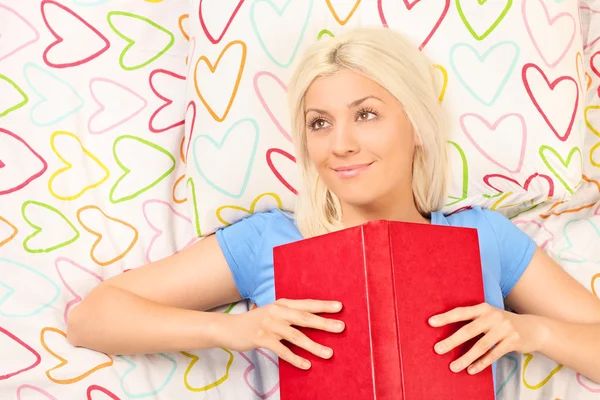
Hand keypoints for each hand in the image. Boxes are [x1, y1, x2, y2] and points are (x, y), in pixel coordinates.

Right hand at [222, 298, 344, 369]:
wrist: (229, 328)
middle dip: (324, 323)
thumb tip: (313, 320)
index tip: (340, 307)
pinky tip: (306, 365)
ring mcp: (269, 325)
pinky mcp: (262, 338)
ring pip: (296, 336)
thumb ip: (290, 314)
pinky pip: (282, 350)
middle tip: (341, 327)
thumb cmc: (256, 321)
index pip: (307, 304)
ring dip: (314, 346)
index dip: (323, 305)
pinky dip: (295, 358)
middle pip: (304, 318)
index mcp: (283, 304)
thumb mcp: (273, 312)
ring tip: (328, 353)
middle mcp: (277, 312)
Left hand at [429, 302, 541, 374]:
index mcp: (483, 308)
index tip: (430, 323)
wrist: (534, 328)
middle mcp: (493, 316)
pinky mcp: (512, 341)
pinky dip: (481, 364)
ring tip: (453, 367)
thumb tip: (448, 331)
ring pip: (480, 346)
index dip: (445, 317)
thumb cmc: (502, 323)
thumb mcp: (489, 316)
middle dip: (452, 341)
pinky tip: (471, 370)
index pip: (461, 312)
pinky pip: (493, 355)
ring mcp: (504, 328)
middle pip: (468, 330)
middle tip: (437, 350)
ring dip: (465, 358)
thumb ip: (473, 320)